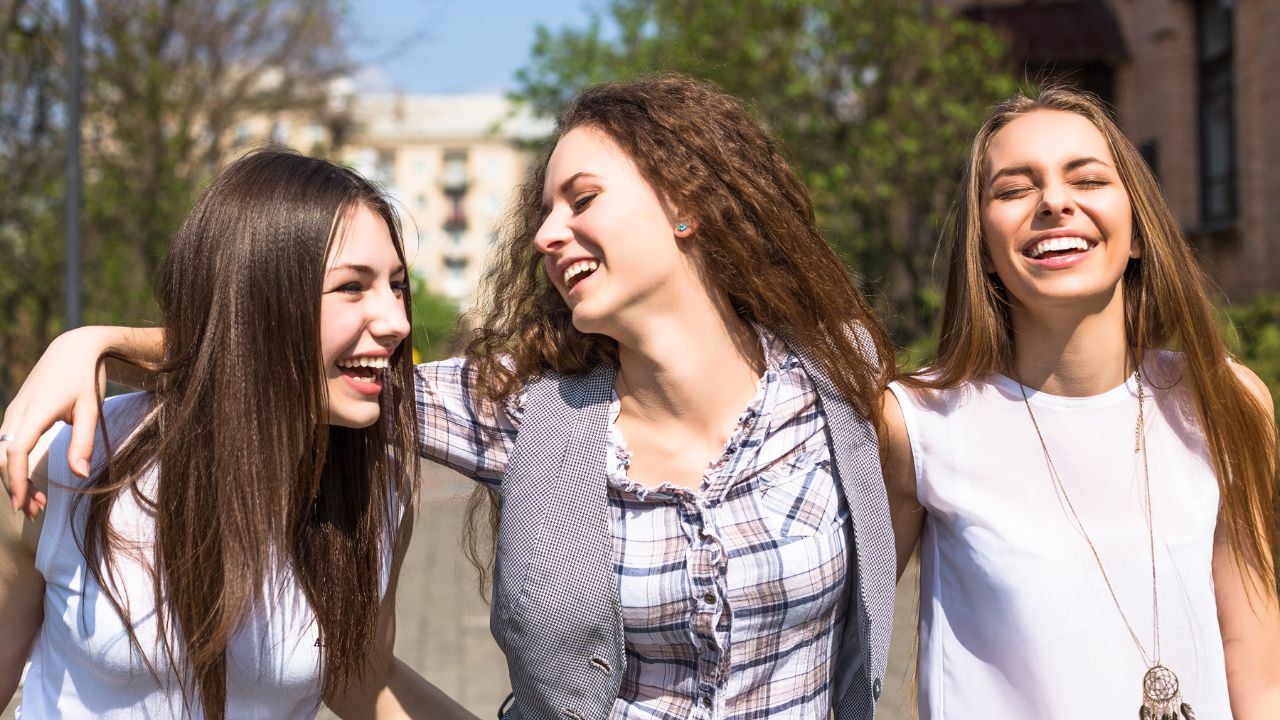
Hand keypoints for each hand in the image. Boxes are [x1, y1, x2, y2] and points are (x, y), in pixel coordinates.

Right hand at [1, 327, 113, 516]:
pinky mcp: (16, 414)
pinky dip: (14, 466)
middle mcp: (17, 412)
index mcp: (35, 412)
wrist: (75, 349)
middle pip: (2, 457)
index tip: (24, 505)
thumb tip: (79, 475)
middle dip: (13, 486)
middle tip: (34, 511)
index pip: (16, 452)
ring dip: (13, 479)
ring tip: (36, 503)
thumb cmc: (86, 377)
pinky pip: (7, 445)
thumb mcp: (91, 409)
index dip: (16, 480)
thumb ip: (83, 442)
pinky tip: (31, 482)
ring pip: (2, 453)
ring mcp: (14, 412)